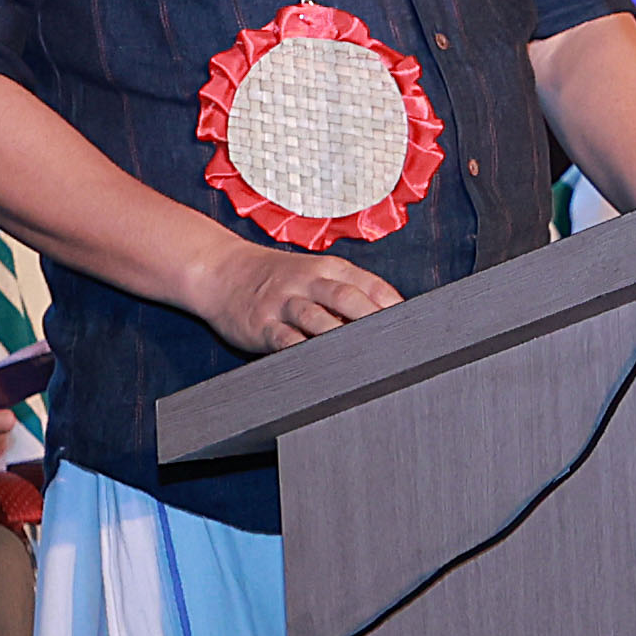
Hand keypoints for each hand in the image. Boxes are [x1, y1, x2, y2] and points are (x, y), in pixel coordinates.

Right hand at [190, 240, 404, 352]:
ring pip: (317, 319)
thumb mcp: (314, 273)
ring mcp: (283, 303)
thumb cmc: (277, 278)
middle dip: (372, 321)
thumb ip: (347, 292)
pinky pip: (285, 340)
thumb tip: (388, 322)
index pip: (369, 284)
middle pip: (347, 298)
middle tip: (395, 346)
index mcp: (328, 268)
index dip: (393, 306)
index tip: (413, 328)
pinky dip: (303, 352)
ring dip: (340, 338)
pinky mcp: (262, 325)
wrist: (222, 271)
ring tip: (363, 360)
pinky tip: (320, 368)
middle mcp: (308, 282)